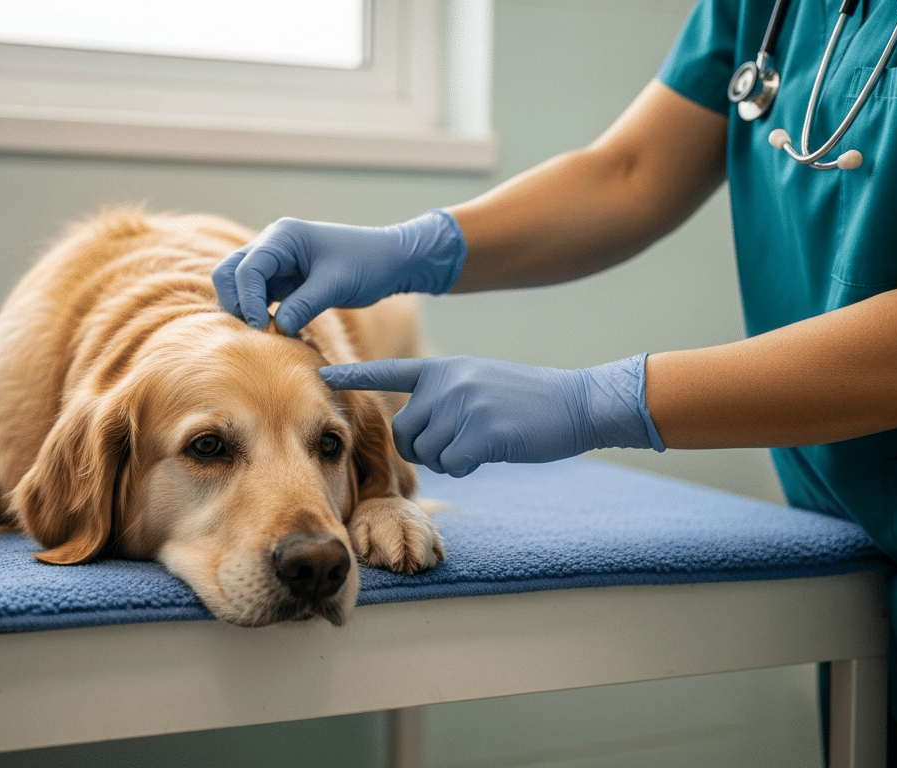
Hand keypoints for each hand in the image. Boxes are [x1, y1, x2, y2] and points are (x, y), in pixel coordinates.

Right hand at [213, 210, 465, 335]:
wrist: (390, 261)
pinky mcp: (283, 279)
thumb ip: (304, 306)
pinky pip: (258, 296)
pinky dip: (260, 312)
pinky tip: (277, 330)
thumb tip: (276, 330)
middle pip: (230, 273)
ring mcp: (276, 262)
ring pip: (240, 286)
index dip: (248, 300)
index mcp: (283, 237)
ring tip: (267, 333)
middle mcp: (273, 245)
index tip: (263, 328)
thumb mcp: (336, 285)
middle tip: (258, 330)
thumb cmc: (368, 264)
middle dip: (237, 303)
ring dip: (245, 309)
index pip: (247, 269)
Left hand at [320, 354, 663, 477]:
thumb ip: (442, 395)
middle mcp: (447, 383)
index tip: (321, 374)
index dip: (353, 376)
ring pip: (428, 452)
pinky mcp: (482, 432)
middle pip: (405, 433)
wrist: (575, 403)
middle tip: (464, 437)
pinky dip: (471, 466)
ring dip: (451, 456)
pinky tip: (495, 448)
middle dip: (427, 445)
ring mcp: (463, 406)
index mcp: (442, 369)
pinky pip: (454, 465)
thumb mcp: (476, 381)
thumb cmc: (526, 400)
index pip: (386, 373)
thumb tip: (413, 430)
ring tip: (484, 437)